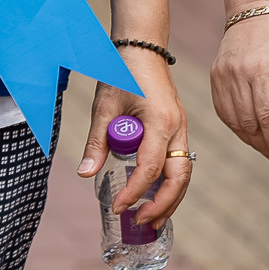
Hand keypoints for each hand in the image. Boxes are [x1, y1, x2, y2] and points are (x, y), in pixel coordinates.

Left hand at [78, 49, 191, 227]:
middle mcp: (177, 127)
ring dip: (170, 198)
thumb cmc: (122, 72)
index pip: (151, 167)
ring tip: (151, 219)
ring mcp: (181, 127)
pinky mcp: (177, 128)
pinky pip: (179, 161)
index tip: (118, 208)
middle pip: (179, 177)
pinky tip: (155, 195)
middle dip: (163, 204)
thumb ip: (96, 142)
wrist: (141, 47)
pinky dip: (170, 182)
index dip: (135, 192)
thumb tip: (85, 174)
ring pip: (184, 171)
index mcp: (160, 121)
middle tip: (141, 222)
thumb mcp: (104, 107)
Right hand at [211, 11, 268, 165]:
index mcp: (263, 71)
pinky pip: (222, 109)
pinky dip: (234, 123)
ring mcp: (223, 74)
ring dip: (247, 136)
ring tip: (261, 144)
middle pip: (248, 122)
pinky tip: (246, 128)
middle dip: (261, 143)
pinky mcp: (215, 74)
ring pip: (233, 119)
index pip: (267, 117)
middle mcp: (239, 74)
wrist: (256, 8)